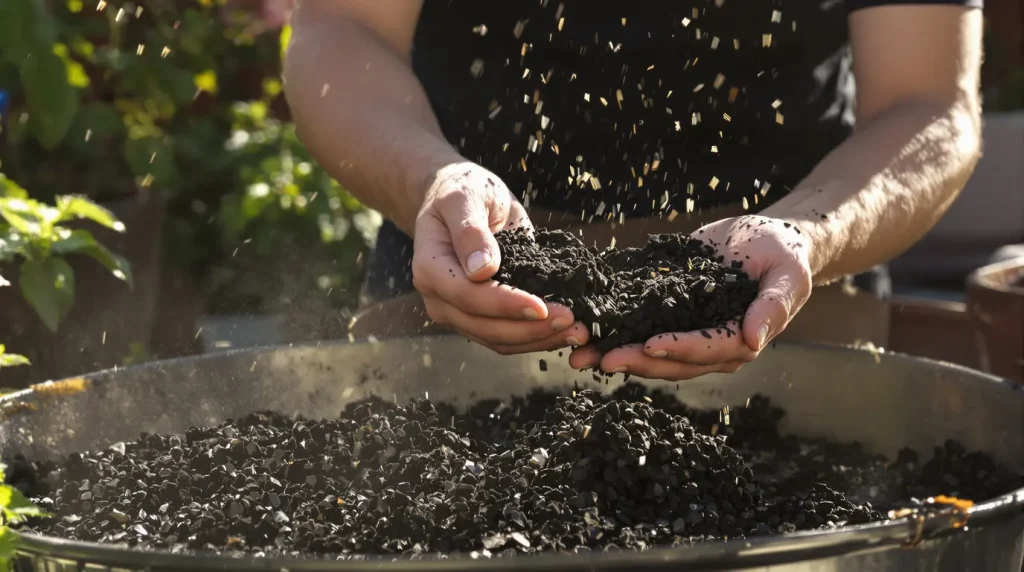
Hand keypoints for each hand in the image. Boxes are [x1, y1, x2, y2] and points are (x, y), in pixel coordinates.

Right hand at [412, 163, 589, 353]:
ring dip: (538, 339)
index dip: (505, 304)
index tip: (541, 307)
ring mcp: (457, 313)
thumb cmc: (462, 192)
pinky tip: (564, 331)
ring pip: (498, 340)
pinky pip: (506, 337)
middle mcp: (439, 298)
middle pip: (484, 326)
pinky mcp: (478, 318)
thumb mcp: (465, 197)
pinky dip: (536, 337)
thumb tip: (482, 270)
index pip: (468, 296)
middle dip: (530, 329)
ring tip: (577, 331)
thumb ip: (471, 232)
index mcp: (430, 268)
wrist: (457, 201)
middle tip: (571, 321)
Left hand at [568, 215, 812, 379]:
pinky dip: (613, 328)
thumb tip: (754, 340)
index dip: (678, 349)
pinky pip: (640, 325)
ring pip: (650, 352)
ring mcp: (688, 332)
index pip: (707, 350)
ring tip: (580, 354)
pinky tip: (586, 327)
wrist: (768, 238)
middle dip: (636, 360)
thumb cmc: (784, 254)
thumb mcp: (788, 274)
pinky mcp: (670, 314)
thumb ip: (774, 306)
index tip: (649, 344)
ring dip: (616, 353)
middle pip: (671, 360)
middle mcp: (711, 345)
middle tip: (602, 358)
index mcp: (741, 339)